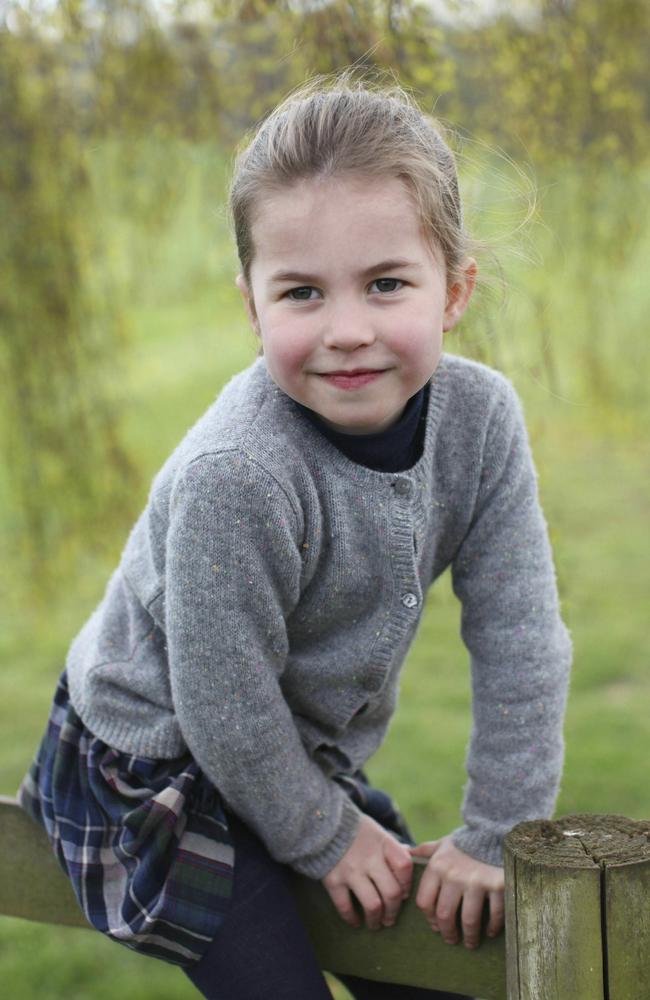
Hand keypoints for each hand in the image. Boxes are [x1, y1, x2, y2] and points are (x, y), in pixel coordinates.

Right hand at [322, 815, 413, 930]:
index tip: (403, 894)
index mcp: (383, 844)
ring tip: (375, 924)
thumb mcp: (377, 832)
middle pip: (391, 892)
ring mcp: (351, 870)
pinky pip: (345, 907)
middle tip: (390, 919)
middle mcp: (369, 858)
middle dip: (393, 911)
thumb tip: (410, 856)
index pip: (405, 867)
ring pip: (372, 905)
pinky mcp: (333, 881)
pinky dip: (351, 918)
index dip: (407, 884)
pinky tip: (355, 922)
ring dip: (376, 920)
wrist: (322, 824)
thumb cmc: (356, 831)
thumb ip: (393, 847)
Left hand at [411, 835, 503, 948]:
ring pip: (468, 920)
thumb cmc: (467, 842)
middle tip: (451, 939)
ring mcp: (476, 881)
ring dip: (469, 936)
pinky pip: (494, 914)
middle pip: (445, 915)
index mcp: (437, 867)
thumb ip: (426, 850)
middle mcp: (454, 876)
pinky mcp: (497, 885)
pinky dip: (492, 927)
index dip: (429, 918)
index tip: (435, 926)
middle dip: (448, 932)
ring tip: (470, 942)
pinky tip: (490, 931)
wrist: (496, 831)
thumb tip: (406, 852)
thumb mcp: (444, 844)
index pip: (425, 901)